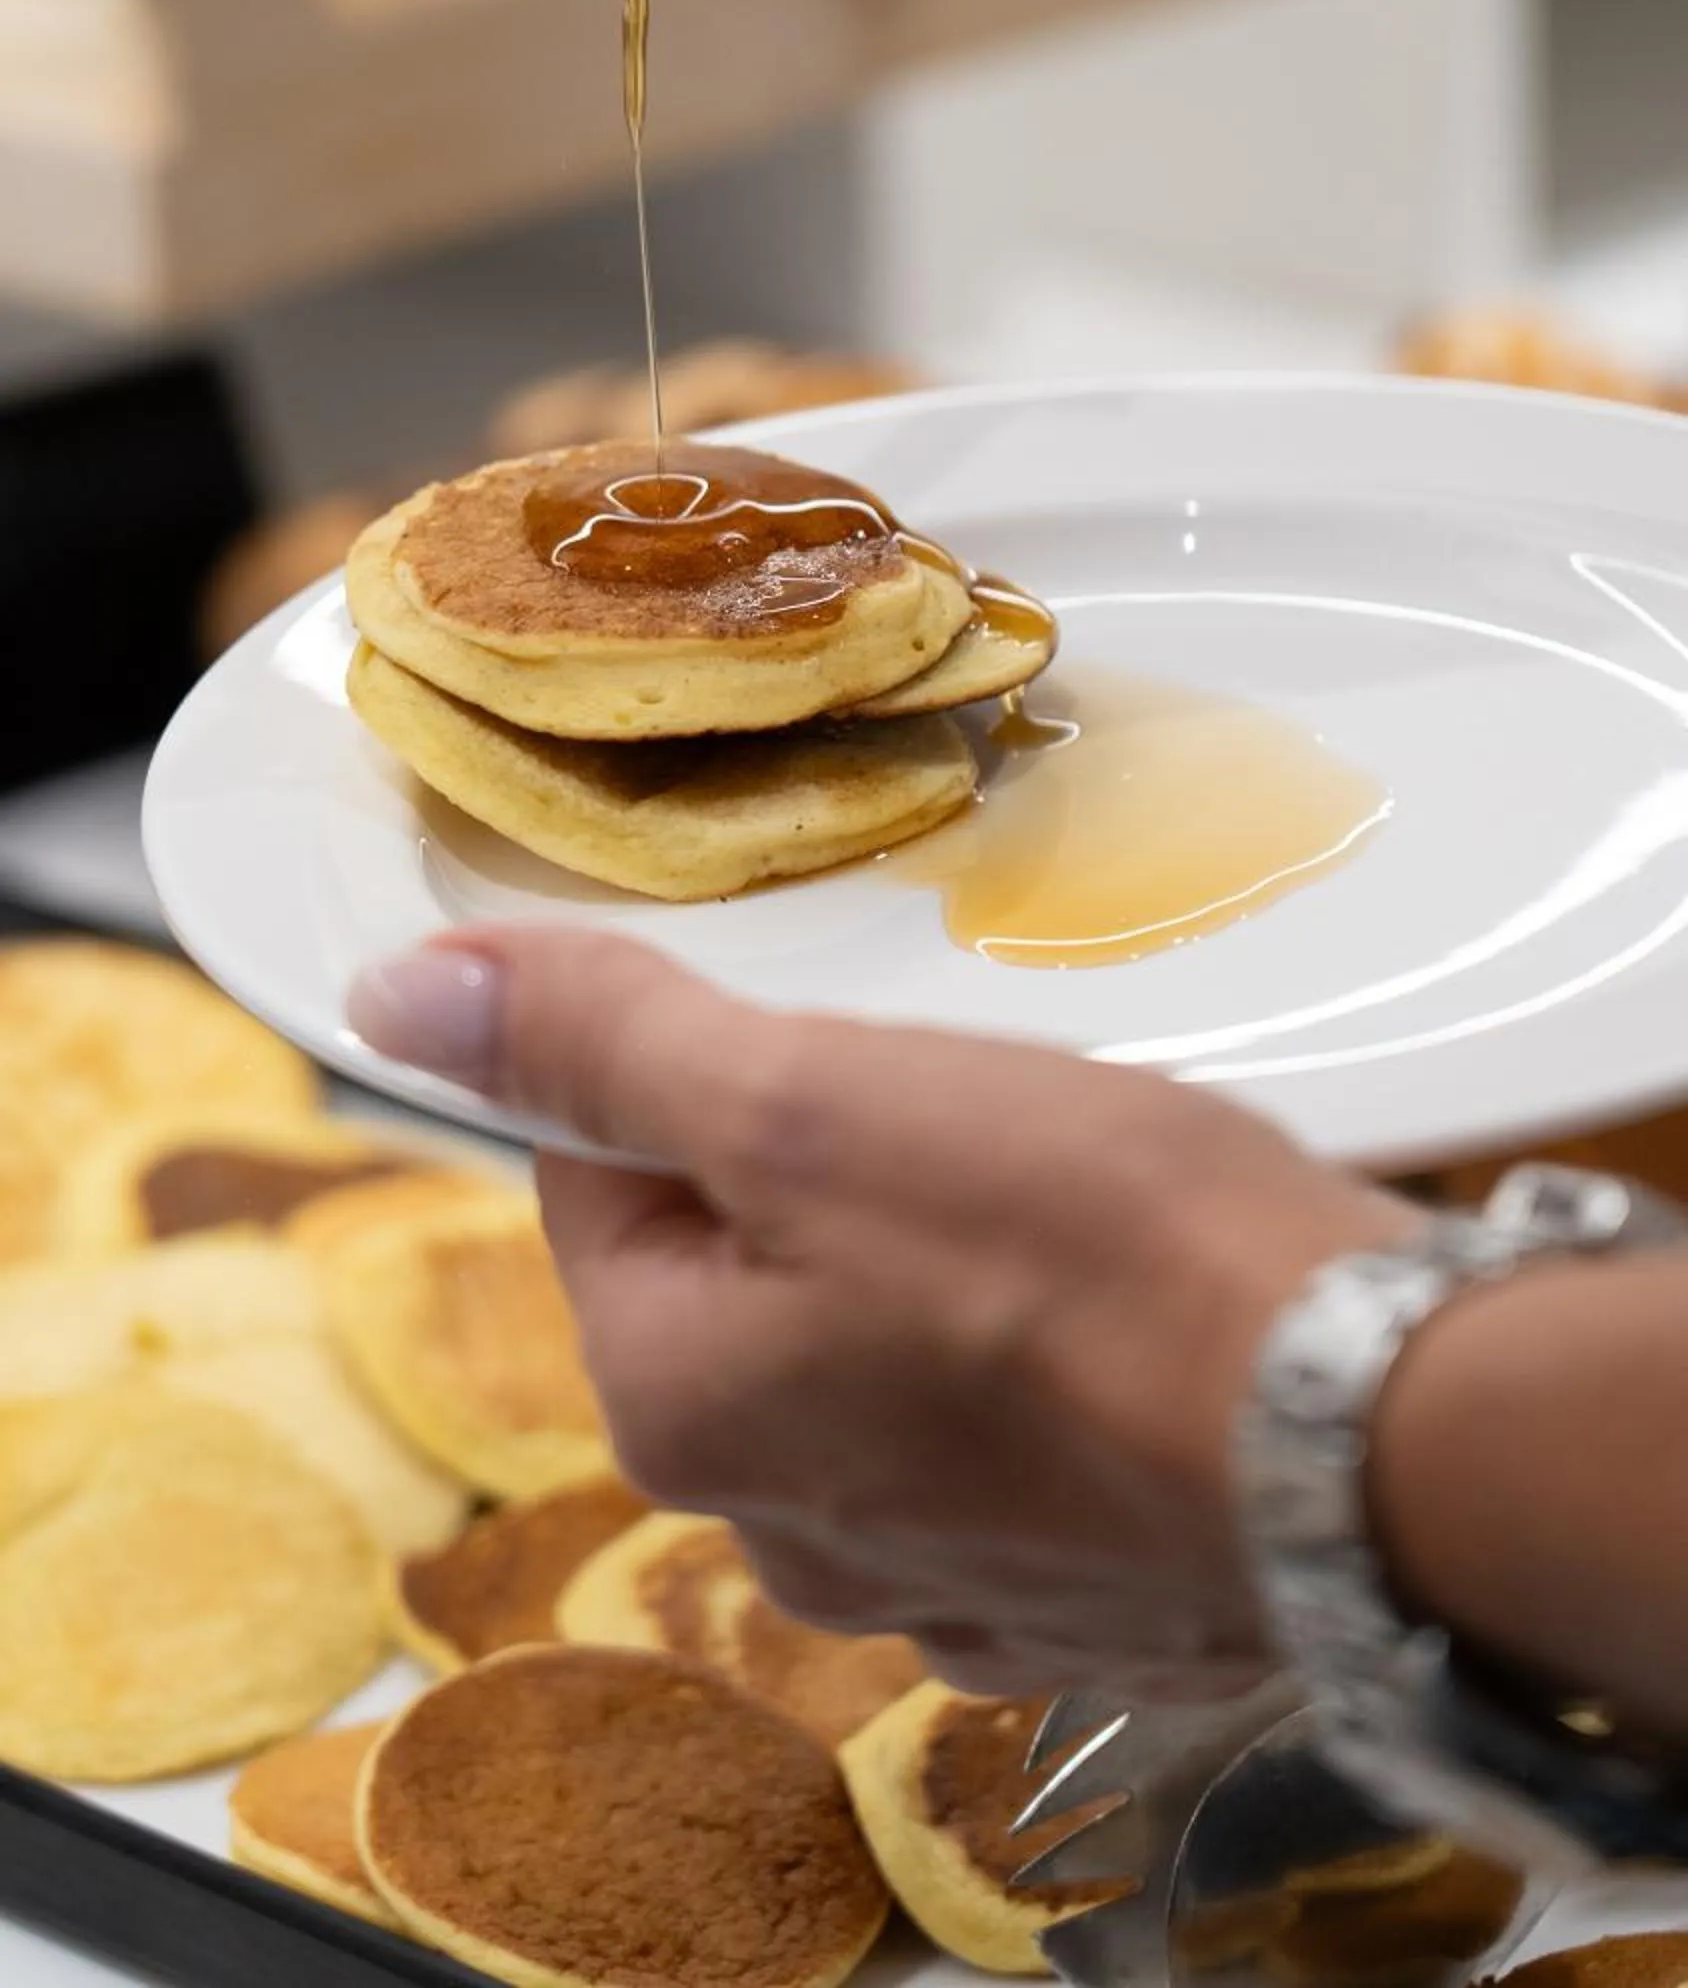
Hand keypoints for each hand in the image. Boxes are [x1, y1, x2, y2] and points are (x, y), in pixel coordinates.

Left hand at [348, 930, 1407, 1693]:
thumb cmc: (1097, 1256)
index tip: (835, 1042)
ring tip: (1070, 1209)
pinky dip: (1041, 1368)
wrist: (1375, 1434)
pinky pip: (997, 1436)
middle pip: (742, 1266)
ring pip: (874, 1348)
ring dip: (939, 1267)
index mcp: (676, 1404)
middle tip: (970, 1113)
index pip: (600, 1174)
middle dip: (831, 1171)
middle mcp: (774, 1527)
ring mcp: (929, 1580)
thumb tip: (400, 997)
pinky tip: (1131, 1314)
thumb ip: (601, 1048)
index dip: (709, 1070)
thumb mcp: (813, 1105)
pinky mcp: (1065, 1596)